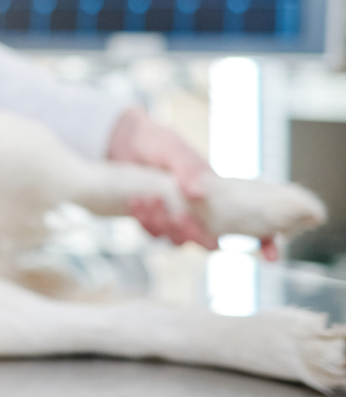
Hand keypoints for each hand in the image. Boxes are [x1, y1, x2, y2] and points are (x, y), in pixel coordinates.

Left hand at [106, 108, 258, 254]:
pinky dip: (145, 221)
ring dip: (163, 224)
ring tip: (149, 200)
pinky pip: (152, 233)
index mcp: (219, 197)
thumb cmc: (159, 143)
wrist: (126, 141)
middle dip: (193, 233)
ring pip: (177, 240)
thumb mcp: (175, 149)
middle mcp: (202, 214)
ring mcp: (176, 219)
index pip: (251, 225)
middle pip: (208, 242)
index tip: (271, 255)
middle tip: (179, 215)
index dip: (265, 242)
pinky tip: (137, 203)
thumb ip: (188, 167)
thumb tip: (196, 193)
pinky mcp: (152, 220)